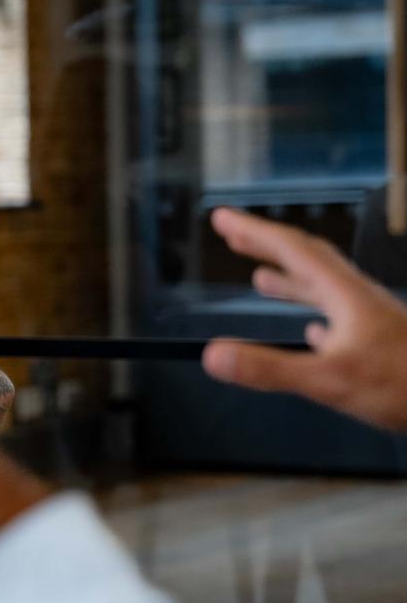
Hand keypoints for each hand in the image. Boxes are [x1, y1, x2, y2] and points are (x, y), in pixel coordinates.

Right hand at [202, 207, 406, 430]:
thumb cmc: (405, 385)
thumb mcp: (330, 379)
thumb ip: (270, 368)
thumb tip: (215, 355)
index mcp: (346, 296)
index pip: (293, 250)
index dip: (254, 231)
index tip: (224, 218)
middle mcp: (359, 300)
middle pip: (308, 260)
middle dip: (267, 245)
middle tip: (234, 235)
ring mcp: (373, 320)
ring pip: (324, 288)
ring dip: (290, 278)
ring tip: (261, 278)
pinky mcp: (382, 343)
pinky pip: (341, 318)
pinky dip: (316, 313)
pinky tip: (313, 330)